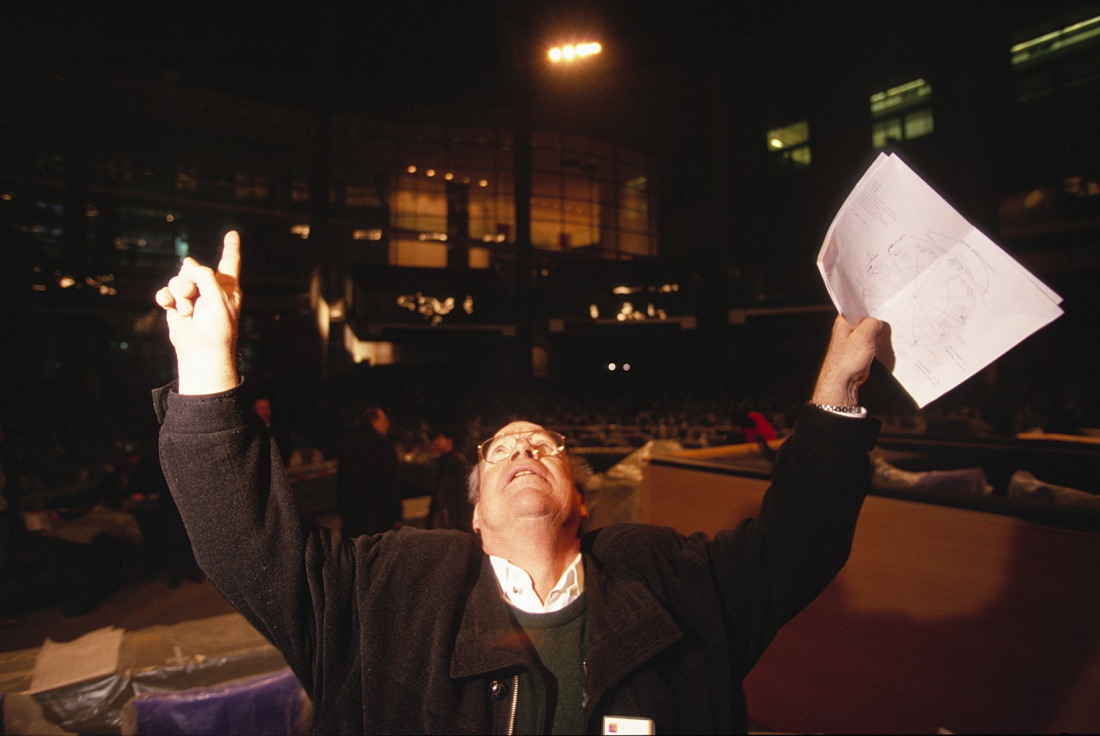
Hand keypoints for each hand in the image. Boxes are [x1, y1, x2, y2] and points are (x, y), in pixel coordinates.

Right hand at [155, 231, 241, 394]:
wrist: (202, 352)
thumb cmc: (217, 328)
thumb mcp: (218, 298)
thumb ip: (204, 276)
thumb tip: (188, 263)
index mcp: (227, 286)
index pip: (229, 262)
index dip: (230, 247)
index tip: (232, 234)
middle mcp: (210, 289)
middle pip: (193, 268)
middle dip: (189, 280)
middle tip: (193, 298)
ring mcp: (192, 297)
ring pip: (177, 280)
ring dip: (179, 294)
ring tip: (187, 311)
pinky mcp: (176, 305)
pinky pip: (165, 292)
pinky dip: (165, 297)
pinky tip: (167, 306)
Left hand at [811, 315, 883, 406]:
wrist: (843, 380)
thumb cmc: (847, 360)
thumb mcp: (863, 336)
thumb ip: (873, 324)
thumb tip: (879, 323)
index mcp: (843, 321)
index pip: (858, 307)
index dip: (870, 307)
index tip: (883, 308)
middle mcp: (846, 328)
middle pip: (866, 319)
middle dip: (876, 322)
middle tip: (884, 324)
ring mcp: (852, 339)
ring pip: (869, 330)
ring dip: (877, 333)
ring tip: (881, 336)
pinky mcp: (858, 349)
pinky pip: (870, 341)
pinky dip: (876, 342)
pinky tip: (880, 345)